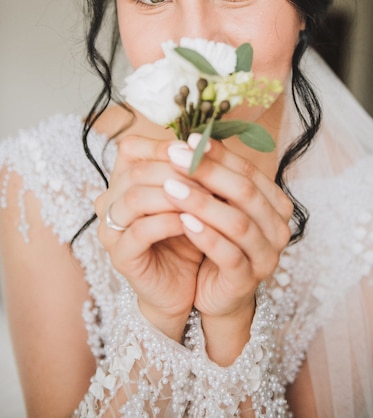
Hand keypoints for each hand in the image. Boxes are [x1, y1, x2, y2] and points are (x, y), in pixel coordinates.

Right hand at [95, 135, 203, 340]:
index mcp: (122, 181)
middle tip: (209, 173)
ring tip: (205, 196)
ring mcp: (110, 229)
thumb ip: (190, 170)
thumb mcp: (191, 196)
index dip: (163, 146)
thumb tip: (204, 141)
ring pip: (135, 198)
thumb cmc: (189, 234)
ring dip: (174, 194)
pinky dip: (169, 222)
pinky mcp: (120, 256)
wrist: (186, 285)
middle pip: (136, 171)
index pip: (131, 148)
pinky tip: (192, 222)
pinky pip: (141, 231)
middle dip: (176, 170)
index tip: (197, 149)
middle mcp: (109, 201)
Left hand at [164, 135, 292, 319]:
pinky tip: (182, 221)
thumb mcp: (216, 206)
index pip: (248, 171)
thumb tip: (189, 138)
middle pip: (244, 192)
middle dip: (207, 171)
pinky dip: (206, 236)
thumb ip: (212, 178)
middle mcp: (278, 229)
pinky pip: (228, 254)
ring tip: (170, 186)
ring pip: (237, 222)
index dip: (218, 154)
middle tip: (175, 156)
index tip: (188, 138)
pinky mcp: (246, 280)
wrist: (213, 293)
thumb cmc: (215, 242)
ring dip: (202, 202)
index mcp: (274, 205)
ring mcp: (266, 256)